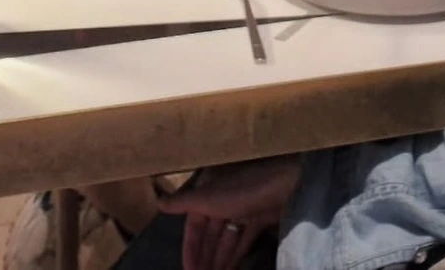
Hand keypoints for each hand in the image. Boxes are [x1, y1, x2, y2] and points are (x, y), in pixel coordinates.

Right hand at [155, 155, 301, 269]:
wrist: (286, 182)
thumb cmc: (242, 189)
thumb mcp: (207, 197)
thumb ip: (182, 202)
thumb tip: (158, 201)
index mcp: (210, 190)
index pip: (194, 224)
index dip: (190, 247)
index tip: (188, 269)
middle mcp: (225, 198)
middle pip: (211, 233)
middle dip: (205, 257)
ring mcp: (244, 207)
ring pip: (227, 239)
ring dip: (220, 259)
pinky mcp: (261, 217)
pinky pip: (244, 239)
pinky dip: (237, 254)